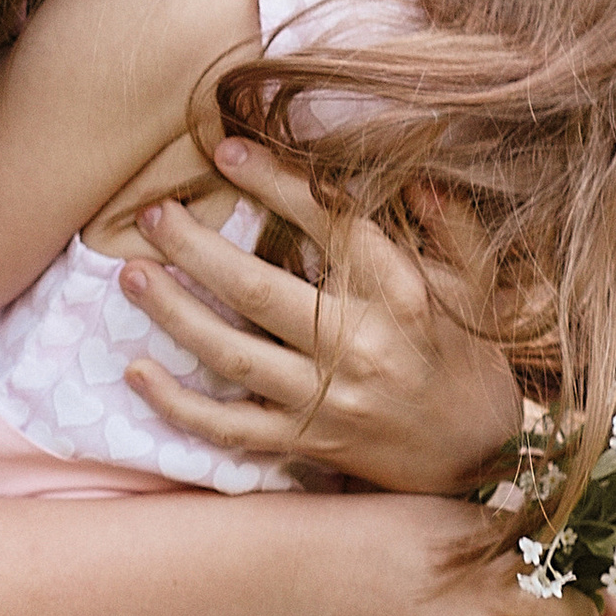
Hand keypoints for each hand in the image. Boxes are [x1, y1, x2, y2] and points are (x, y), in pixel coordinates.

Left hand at [117, 136, 527, 493]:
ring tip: (130, 273)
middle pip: (256, 289)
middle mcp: (359, 345)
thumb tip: (417, 169)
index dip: (273, 183)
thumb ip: (450, 222)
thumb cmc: (473, 358)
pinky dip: (178, 405)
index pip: (327, 224)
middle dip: (195, 247)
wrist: (484, 463)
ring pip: (230, 354)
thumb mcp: (478, 283)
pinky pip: (228, 427)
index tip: (226, 152)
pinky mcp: (306, 442)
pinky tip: (137, 372)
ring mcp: (326, 399)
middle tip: (152, 213)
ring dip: (173, 312)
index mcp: (400, 294)